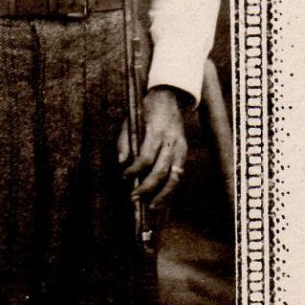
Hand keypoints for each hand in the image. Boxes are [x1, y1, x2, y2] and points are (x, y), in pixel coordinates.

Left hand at [118, 87, 187, 207]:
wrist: (170, 97)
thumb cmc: (145, 110)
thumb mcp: (130, 120)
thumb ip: (124, 142)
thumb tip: (120, 164)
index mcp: (157, 131)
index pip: (146, 156)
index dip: (134, 170)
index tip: (124, 176)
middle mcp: (172, 141)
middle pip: (161, 170)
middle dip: (147, 187)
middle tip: (133, 198)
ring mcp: (181, 147)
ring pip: (175, 177)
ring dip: (162, 194)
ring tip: (150, 207)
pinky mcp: (184, 152)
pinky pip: (179, 174)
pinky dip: (170, 189)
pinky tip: (161, 198)